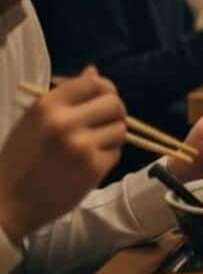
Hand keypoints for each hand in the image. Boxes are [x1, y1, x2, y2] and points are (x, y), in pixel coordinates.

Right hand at [0, 68, 125, 241]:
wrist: (7, 203)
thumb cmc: (18, 159)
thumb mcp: (33, 121)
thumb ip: (64, 96)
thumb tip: (93, 71)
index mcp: (47, 106)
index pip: (94, 83)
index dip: (104, 89)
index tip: (102, 98)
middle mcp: (66, 122)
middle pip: (114, 104)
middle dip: (114, 112)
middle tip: (103, 122)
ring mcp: (82, 146)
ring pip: (120, 128)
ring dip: (112, 135)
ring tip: (93, 144)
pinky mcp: (94, 168)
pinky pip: (115, 152)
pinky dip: (107, 155)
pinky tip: (89, 162)